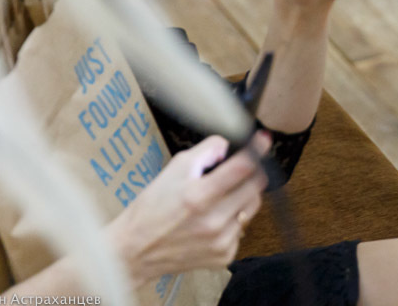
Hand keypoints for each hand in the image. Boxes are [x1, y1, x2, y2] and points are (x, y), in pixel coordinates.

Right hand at [108, 133, 270, 284]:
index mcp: (200, 196)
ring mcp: (220, 241)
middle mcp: (213, 220)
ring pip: (251, 209)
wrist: (134, 250)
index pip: (243, 167)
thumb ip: (205, 152)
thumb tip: (228, 146)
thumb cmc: (152, 208)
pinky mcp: (223, 257)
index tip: (263, 141)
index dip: (257, 150)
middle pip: (255, 187)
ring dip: (242, 199)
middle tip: (236, 174)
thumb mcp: (173, 170)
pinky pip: (241, 230)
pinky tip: (212, 222)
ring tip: (218, 200)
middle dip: (249, 175)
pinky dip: (232, 222)